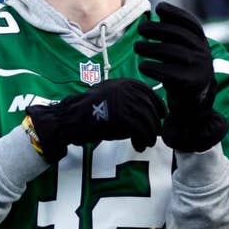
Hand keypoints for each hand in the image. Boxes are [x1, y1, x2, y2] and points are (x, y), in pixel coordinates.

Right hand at [26, 78, 166, 162]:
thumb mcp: (110, 98)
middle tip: (151, 136)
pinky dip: (142, 140)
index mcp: (122, 82)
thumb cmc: (87, 112)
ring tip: (145, 143)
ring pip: (148, 120)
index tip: (160, 116)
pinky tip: (138, 146)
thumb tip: (150, 111)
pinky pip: (140, 130)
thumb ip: (128, 99)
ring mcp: (124, 101)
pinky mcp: (122, 116)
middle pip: (150, 108)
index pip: (149, 92)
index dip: (157, 106)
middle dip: (154, 124)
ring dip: (149, 135)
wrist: (68, 119)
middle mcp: (125, 89)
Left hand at [135, 2, 227, 151]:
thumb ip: (171, 31)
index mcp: (200, 41)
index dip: (175, 13)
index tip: (159, 7)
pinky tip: (143, 66)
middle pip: (178, 35)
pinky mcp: (190, 82)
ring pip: (172, 52)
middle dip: (157, 29)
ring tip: (137, 47)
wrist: (193, 98)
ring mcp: (198, 67)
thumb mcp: (181, 47)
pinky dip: (153, 68)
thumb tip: (159, 8)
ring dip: (150, 48)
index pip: (190, 22)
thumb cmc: (180, 67)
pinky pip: (169, 73)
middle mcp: (202, 51)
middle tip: (141, 29)